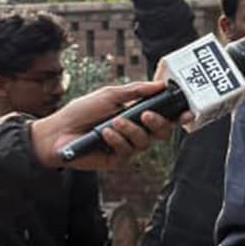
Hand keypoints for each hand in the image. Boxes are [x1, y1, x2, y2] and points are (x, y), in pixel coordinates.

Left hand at [29, 81, 190, 169]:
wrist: (57, 132)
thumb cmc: (82, 111)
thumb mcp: (110, 95)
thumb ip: (136, 91)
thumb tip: (160, 85)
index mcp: (137, 115)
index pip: (164, 117)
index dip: (178, 116)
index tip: (187, 112)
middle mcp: (135, 132)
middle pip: (161, 133)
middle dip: (157, 123)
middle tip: (145, 115)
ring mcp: (126, 148)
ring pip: (144, 142)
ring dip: (130, 130)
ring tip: (113, 123)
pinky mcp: (116, 161)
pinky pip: (127, 152)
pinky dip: (117, 140)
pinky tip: (104, 134)